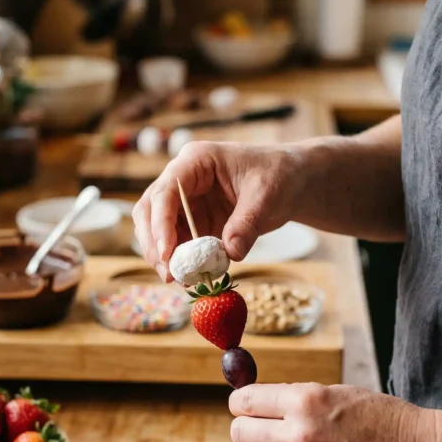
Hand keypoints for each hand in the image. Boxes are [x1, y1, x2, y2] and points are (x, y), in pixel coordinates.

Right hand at [132, 141, 301, 278]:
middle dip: (154, 243)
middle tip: (167, 273)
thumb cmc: (278, 175)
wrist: (291, 182)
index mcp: (196, 161)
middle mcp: (183, 180)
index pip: (166, 191)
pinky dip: (180, 261)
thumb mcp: (267, 195)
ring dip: (163, 256)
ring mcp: (186, 202)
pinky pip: (178, 243)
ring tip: (178, 280)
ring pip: (157, 229)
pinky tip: (190, 278)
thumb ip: (247, 223)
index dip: (161, 222)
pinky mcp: (194, 222)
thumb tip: (230, 253)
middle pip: (150, 210)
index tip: (166, 253)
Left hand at [229, 383, 437, 441]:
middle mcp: (299, 436)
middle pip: (240, 433)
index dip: (242, 404)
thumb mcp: (335, 393)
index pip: (244, 401)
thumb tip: (252, 405)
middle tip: (260, 434)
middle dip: (246, 431)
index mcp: (305, 401)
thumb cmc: (380, 421)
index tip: (246, 409)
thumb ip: (293, 400)